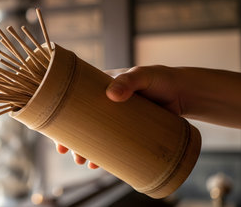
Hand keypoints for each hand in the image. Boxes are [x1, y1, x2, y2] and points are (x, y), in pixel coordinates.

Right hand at [54, 65, 181, 168]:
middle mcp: (104, 105)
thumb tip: (112, 94)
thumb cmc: (160, 78)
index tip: (56, 134)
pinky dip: (106, 156)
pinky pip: (113, 145)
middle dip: (73, 141)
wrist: (183, 93)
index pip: (74, 102)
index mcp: (100, 87)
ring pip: (96, 137)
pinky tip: (101, 165)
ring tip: (86, 163)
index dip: (62, 118)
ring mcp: (116, 120)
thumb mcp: (142, 75)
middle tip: (72, 154)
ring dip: (88, 151)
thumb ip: (129, 81)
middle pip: (82, 123)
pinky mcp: (129, 131)